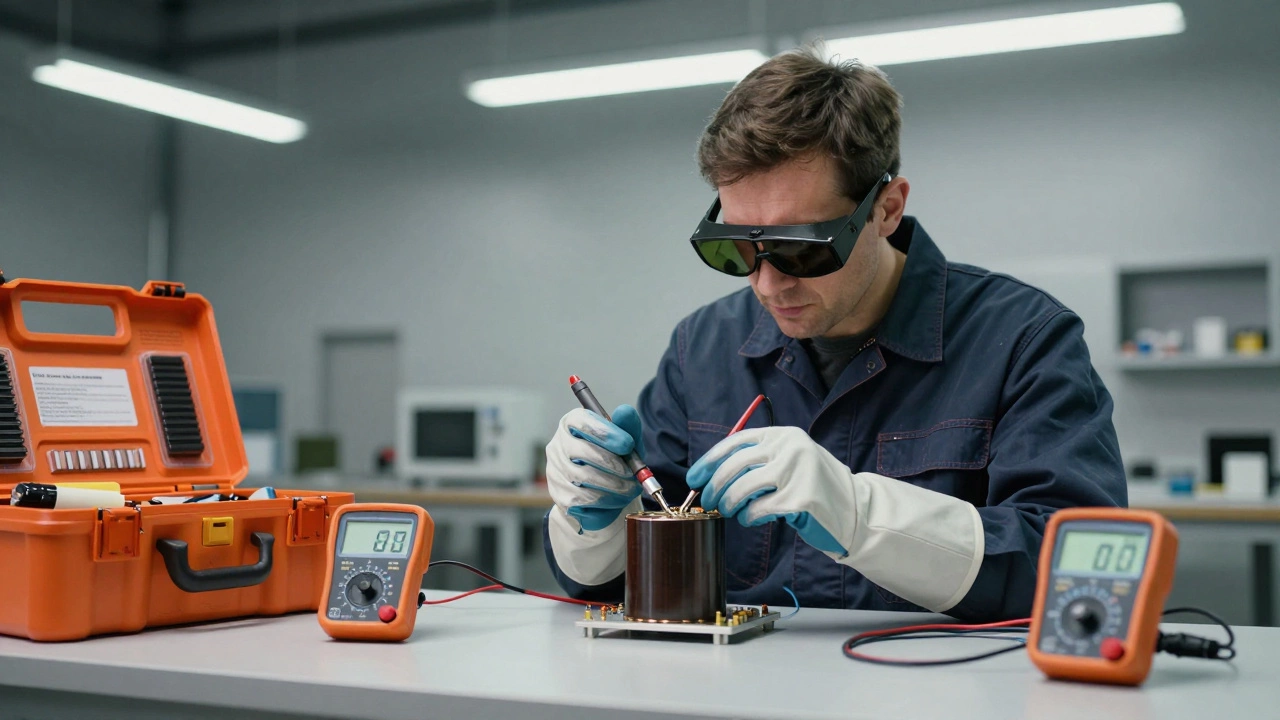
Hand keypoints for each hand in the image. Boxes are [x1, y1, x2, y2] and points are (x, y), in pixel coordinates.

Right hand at [545, 405, 643, 531]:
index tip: (628, 443)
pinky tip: (617, 498)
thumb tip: (624, 411)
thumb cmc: (616, 460)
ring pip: (584, 477)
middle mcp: (558, 445)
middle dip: (612, 463)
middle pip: (582, 451)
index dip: (606, 432)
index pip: (582, 422)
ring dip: (613, 485)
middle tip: (631, 473)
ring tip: (630, 488)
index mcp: (572, 424)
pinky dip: (606, 501)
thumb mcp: (626, 441)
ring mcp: (555, 471)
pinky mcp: (559, 495)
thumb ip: (628, 426)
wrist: (607, 495)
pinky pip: (583, 499)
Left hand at [686, 426, 855, 555]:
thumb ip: (758, 459)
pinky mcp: (800, 500)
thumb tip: (713, 472)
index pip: (736, 441)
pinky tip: (752, 518)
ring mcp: (797, 473)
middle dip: (714, 486)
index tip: (695, 477)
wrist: (853, 509)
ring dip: (728, 503)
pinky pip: (758, 509)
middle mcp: (790, 448)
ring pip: (742, 488)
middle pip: (734, 465)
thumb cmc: (814, 486)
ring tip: (730, 511)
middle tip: (707, 501)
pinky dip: (748, 517)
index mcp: (783, 434)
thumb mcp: (789, 460)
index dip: (710, 460)